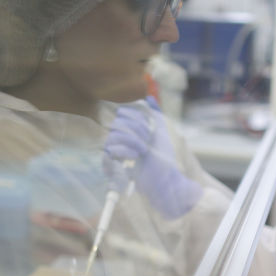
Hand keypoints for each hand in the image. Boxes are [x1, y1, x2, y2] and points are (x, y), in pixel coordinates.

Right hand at [104, 97, 200, 218]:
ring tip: (143, 150)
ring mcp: (115, 151)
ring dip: (132, 140)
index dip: (136, 116)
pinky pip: (110, 150)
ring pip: (113, 135)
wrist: (166, 178)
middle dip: (136, 129)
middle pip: (117, 122)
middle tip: (147, 139)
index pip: (123, 112)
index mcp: (130, 128)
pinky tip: (135, 156)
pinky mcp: (111, 165)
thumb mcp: (162, 131)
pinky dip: (125, 151)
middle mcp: (120, 138)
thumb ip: (155, 113)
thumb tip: (149, 98)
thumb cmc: (164, 157)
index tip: (149, 126)